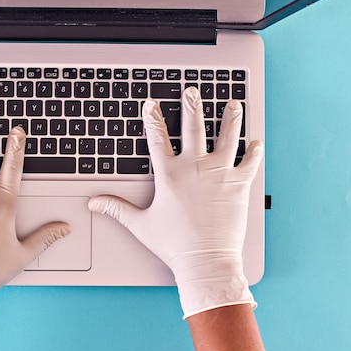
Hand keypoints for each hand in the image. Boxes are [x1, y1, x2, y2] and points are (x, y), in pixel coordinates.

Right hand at [88, 87, 262, 317]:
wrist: (205, 260)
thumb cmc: (173, 243)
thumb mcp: (140, 224)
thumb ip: (116, 208)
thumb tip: (94, 203)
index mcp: (169, 175)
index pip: (157, 138)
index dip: (152, 118)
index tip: (151, 103)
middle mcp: (194, 167)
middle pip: (193, 128)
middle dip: (192, 106)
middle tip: (193, 91)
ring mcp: (219, 173)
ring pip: (227, 137)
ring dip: (230, 118)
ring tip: (233, 104)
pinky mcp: (239, 185)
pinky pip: (250, 162)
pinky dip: (254, 151)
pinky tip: (256, 142)